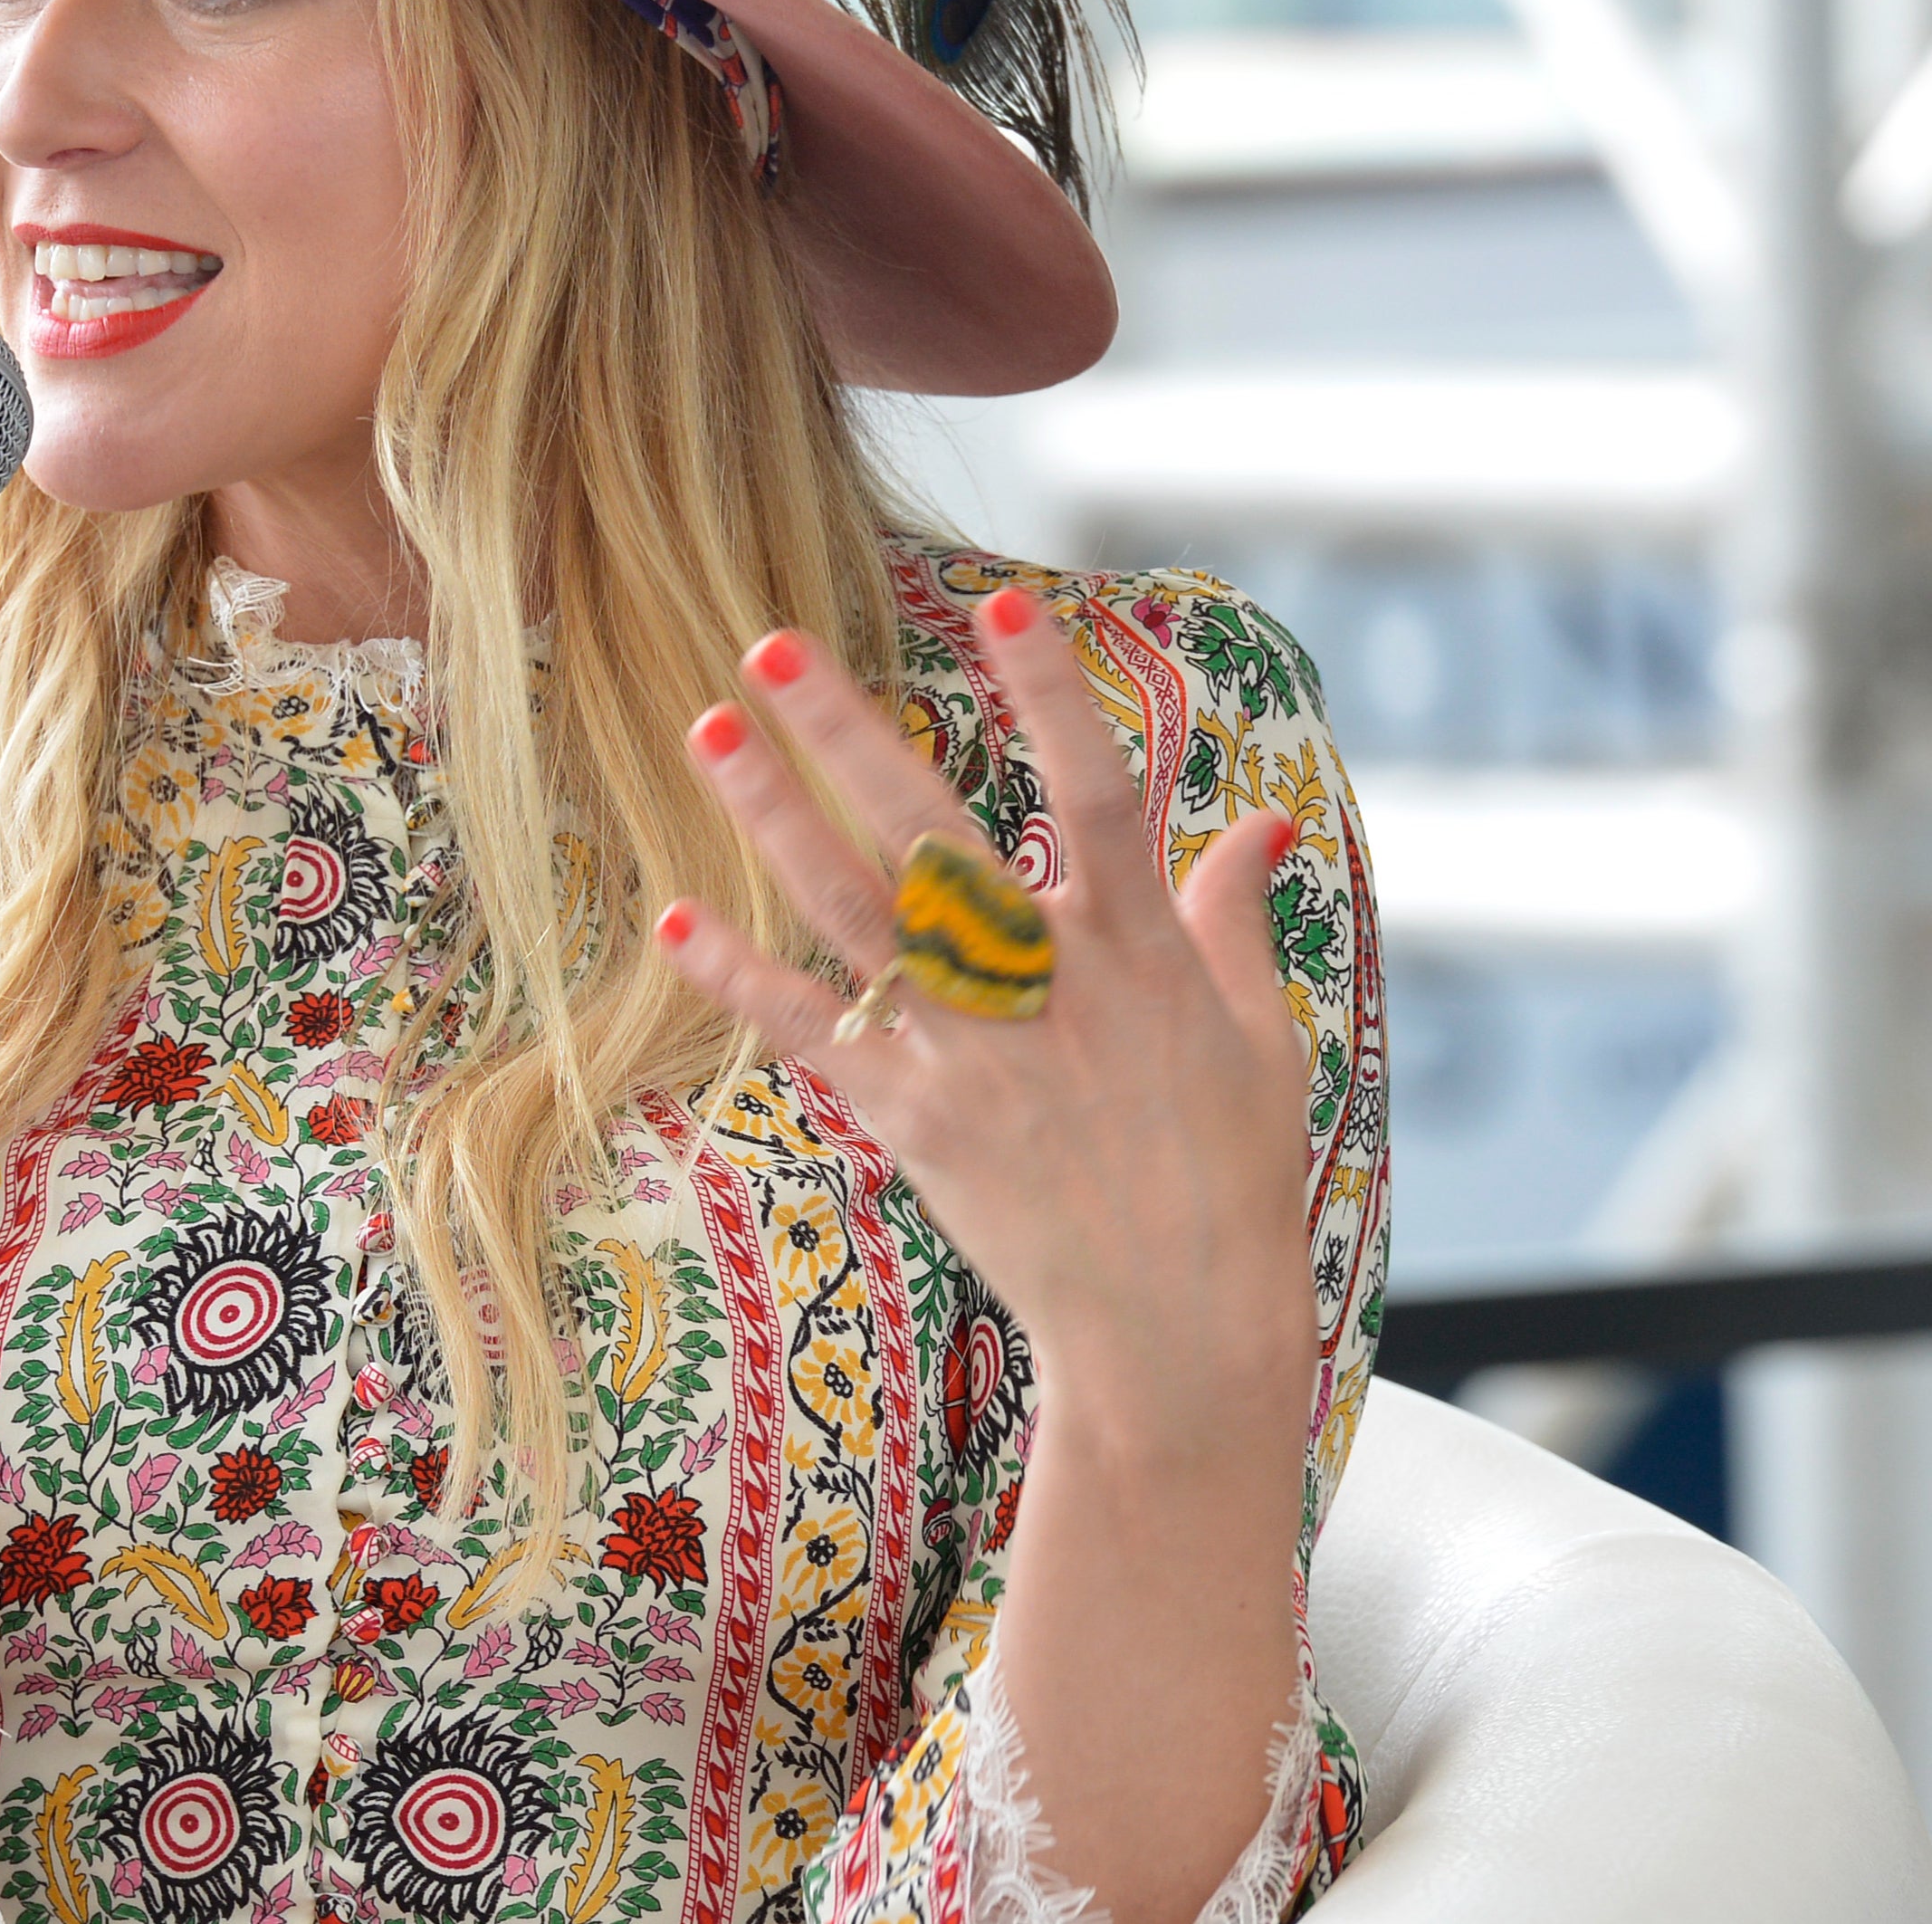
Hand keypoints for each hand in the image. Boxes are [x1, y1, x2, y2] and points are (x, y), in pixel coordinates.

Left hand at [650, 586, 1311, 1451]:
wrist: (1178, 1331)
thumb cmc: (1230, 1175)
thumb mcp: (1259, 1037)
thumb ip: (1231, 919)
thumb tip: (1255, 822)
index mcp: (1141, 953)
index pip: (1101, 794)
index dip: (1056, 696)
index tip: (1009, 601)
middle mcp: (1048, 989)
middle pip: (935, 834)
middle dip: (853, 733)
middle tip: (772, 641)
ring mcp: (974, 1053)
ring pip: (854, 914)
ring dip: (773, 818)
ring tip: (706, 728)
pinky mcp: (915, 1120)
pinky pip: (813, 1033)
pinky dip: (740, 978)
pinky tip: (672, 916)